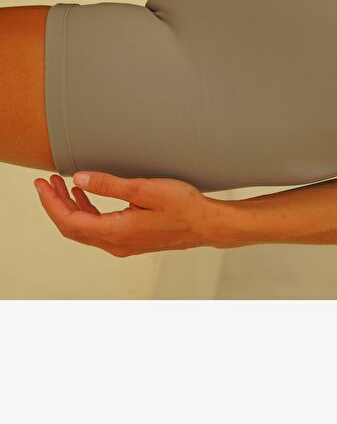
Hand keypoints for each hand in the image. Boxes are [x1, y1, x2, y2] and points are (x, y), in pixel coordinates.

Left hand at [33, 172, 234, 256]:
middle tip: (47, 182)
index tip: (42, 184)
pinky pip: (98, 229)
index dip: (51, 203)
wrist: (207, 224)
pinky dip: (86, 212)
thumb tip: (79, 179)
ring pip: (84, 229)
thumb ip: (109, 185)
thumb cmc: (183, 207)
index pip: (69, 222)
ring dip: (70, 207)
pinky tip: (86, 196)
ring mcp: (123, 244)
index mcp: (116, 232)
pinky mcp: (131, 240)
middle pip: (72, 228)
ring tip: (63, 185)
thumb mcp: (144, 190)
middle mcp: (116, 243)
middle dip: (55, 205)